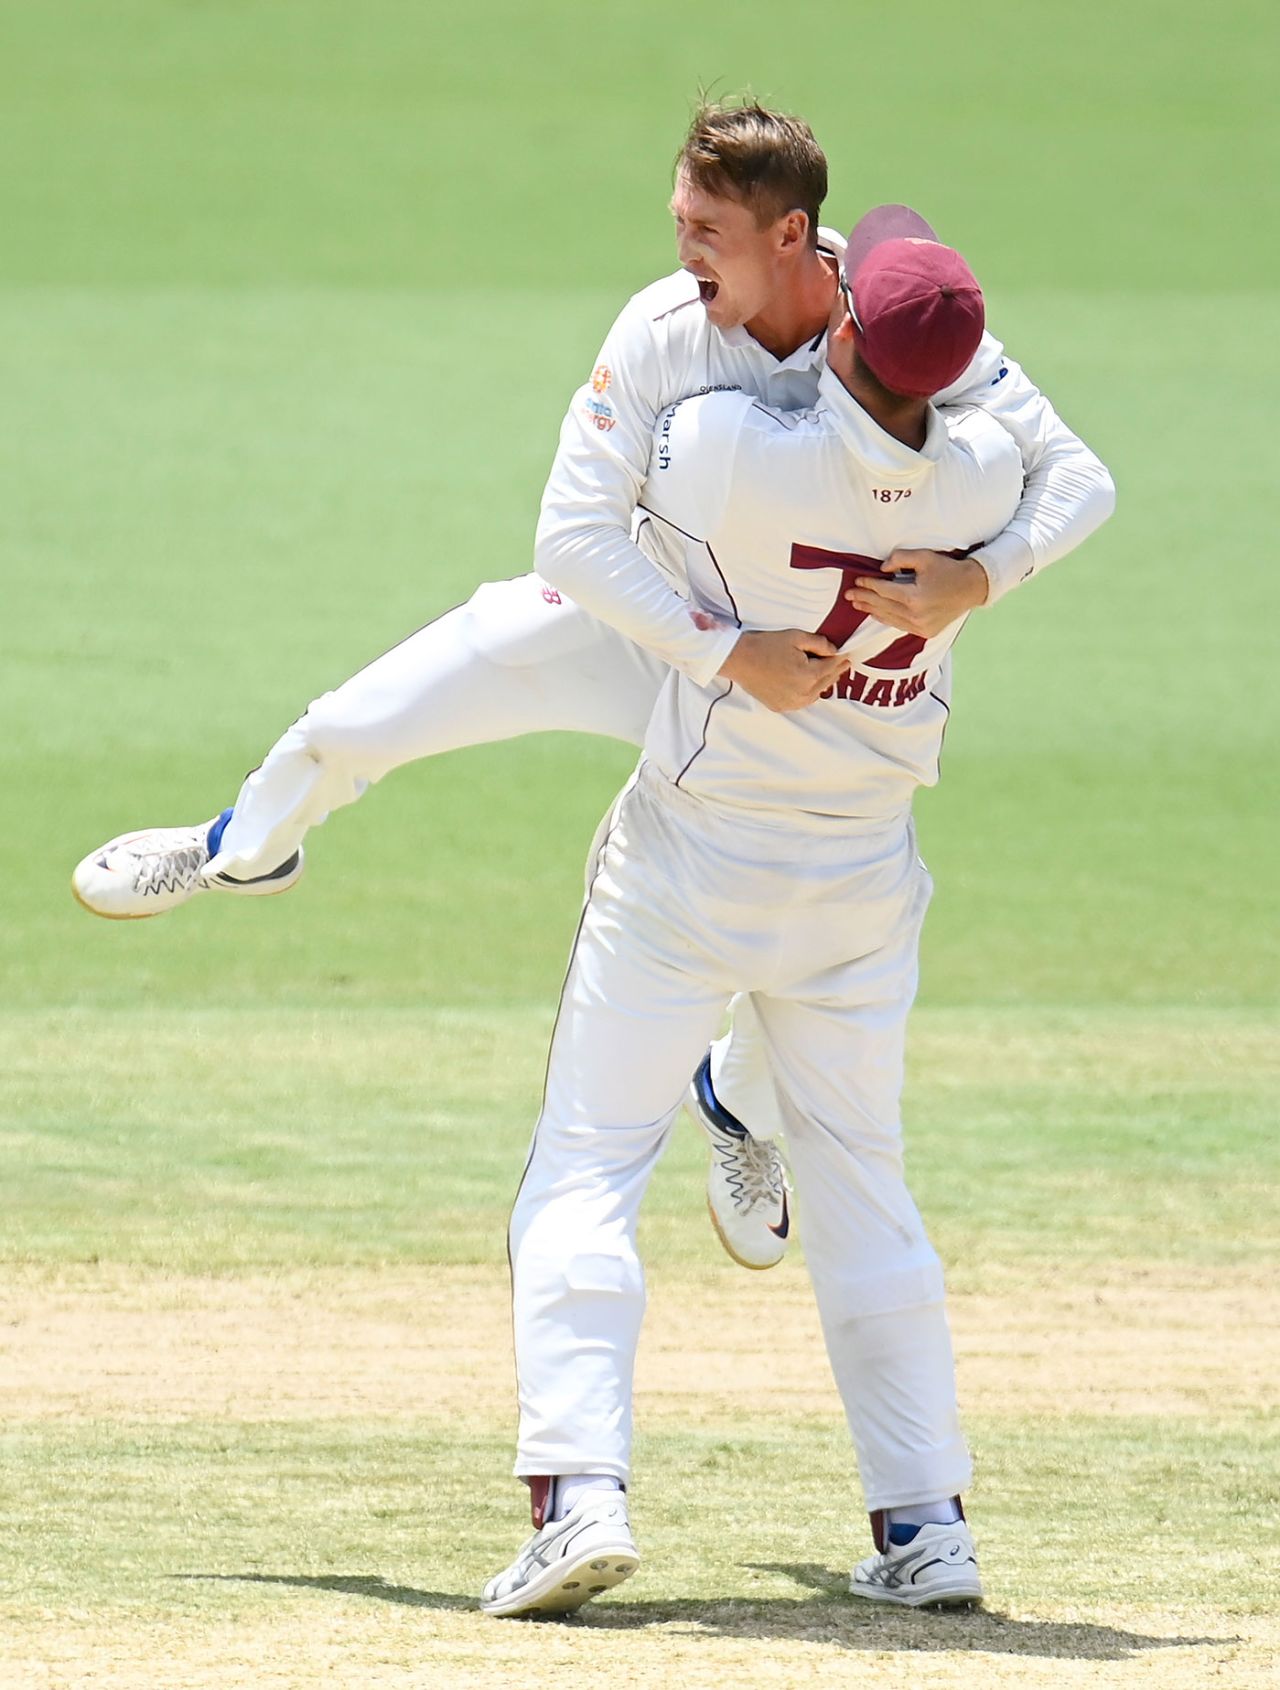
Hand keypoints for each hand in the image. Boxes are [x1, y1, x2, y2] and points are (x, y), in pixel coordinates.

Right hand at [717, 628, 848, 711]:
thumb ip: (820, 643)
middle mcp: (802, 694)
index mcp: (809, 676)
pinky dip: (806, 692)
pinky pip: (801, 701)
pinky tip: (804, 682)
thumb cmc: (765, 646)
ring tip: (822, 672)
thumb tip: (834, 650)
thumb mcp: (796, 637)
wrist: (739, 659)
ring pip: (816, 694)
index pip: (833, 667)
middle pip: (826, 682)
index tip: (847, 656)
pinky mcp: (781, 706)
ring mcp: (791, 703)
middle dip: (833, 671)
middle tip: (840, 663)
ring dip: (820, 683)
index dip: (841, 660)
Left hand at [844, 548, 988, 637]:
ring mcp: (920, 627)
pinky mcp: (925, 632)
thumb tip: (882, 568)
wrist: (972, 588)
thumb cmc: (948, 569)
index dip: (868, 585)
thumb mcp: (924, 557)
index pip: (883, 591)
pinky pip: (899, 626)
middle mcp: (915, 616)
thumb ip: (900, 558)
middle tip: (848, 595)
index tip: (857, 580)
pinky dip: (887, 619)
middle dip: (864, 599)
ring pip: (889, 619)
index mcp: (914, 597)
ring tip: (857, 604)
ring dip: (871, 610)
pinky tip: (876, 613)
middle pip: (882, 606)